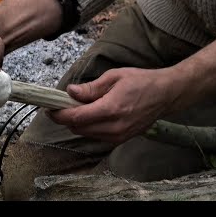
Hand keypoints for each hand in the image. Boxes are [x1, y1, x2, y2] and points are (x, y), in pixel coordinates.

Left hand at [46, 67, 178, 144]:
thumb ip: (90, 88)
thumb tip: (70, 92)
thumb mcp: (114, 77)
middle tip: (62, 104)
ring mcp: (119, 136)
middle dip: (65, 118)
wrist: (166, 94)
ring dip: (77, 122)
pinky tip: (91, 113)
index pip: (76, 117)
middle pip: (77, 128)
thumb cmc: (141, 81)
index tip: (49, 108)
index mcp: (111, 109)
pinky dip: (88, 126)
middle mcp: (114, 127)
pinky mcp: (122, 139)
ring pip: (85, 134)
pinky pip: (96, 136)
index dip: (59, 114)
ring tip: (78, 107)